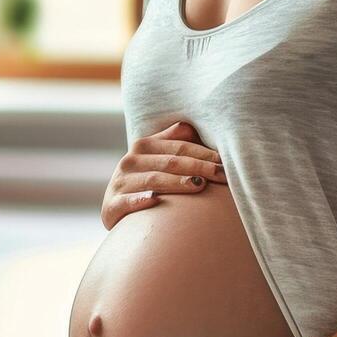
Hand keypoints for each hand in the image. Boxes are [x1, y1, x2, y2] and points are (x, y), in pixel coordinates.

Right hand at [101, 120, 226, 229]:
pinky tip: (155, 200)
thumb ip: (174, 140)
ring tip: (200, 185)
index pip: (179, 147)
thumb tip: (194, 125)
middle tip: (223, 175)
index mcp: (143, 146)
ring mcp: (119, 184)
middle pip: (170, 162)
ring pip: (153, 181)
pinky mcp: (111, 206)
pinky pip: (127, 202)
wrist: (116, 210)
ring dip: (177, 183)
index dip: (204, 153)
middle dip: (199, 167)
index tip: (225, 162)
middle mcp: (129, 162)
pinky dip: (140, 200)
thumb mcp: (156, 158)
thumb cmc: (146, 182)